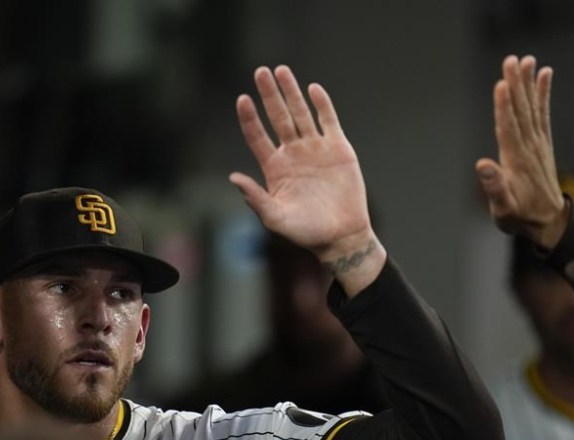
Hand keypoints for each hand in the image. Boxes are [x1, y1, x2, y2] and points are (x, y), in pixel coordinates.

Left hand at [230, 65, 384, 294]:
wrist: (340, 236)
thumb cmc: (305, 232)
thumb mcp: (274, 218)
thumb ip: (255, 198)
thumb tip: (233, 178)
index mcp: (274, 168)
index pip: (257, 136)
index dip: (249, 118)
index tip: (242, 99)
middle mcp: (293, 154)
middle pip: (277, 117)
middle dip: (269, 95)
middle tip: (260, 71)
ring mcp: (315, 149)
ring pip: (301, 114)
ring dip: (291, 92)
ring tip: (281, 70)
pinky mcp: (338, 148)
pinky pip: (329, 121)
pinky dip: (322, 105)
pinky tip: (312, 89)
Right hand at [475, 54, 567, 248]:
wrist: (547, 220)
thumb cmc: (520, 215)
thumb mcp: (503, 208)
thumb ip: (494, 186)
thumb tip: (482, 165)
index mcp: (516, 160)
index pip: (509, 127)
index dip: (504, 105)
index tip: (502, 83)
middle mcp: (529, 146)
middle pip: (521, 110)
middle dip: (516, 85)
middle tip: (512, 60)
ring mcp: (538, 143)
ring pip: (532, 107)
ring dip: (529, 83)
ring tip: (527, 60)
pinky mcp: (542, 142)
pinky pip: (543, 113)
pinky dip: (543, 94)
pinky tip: (544, 76)